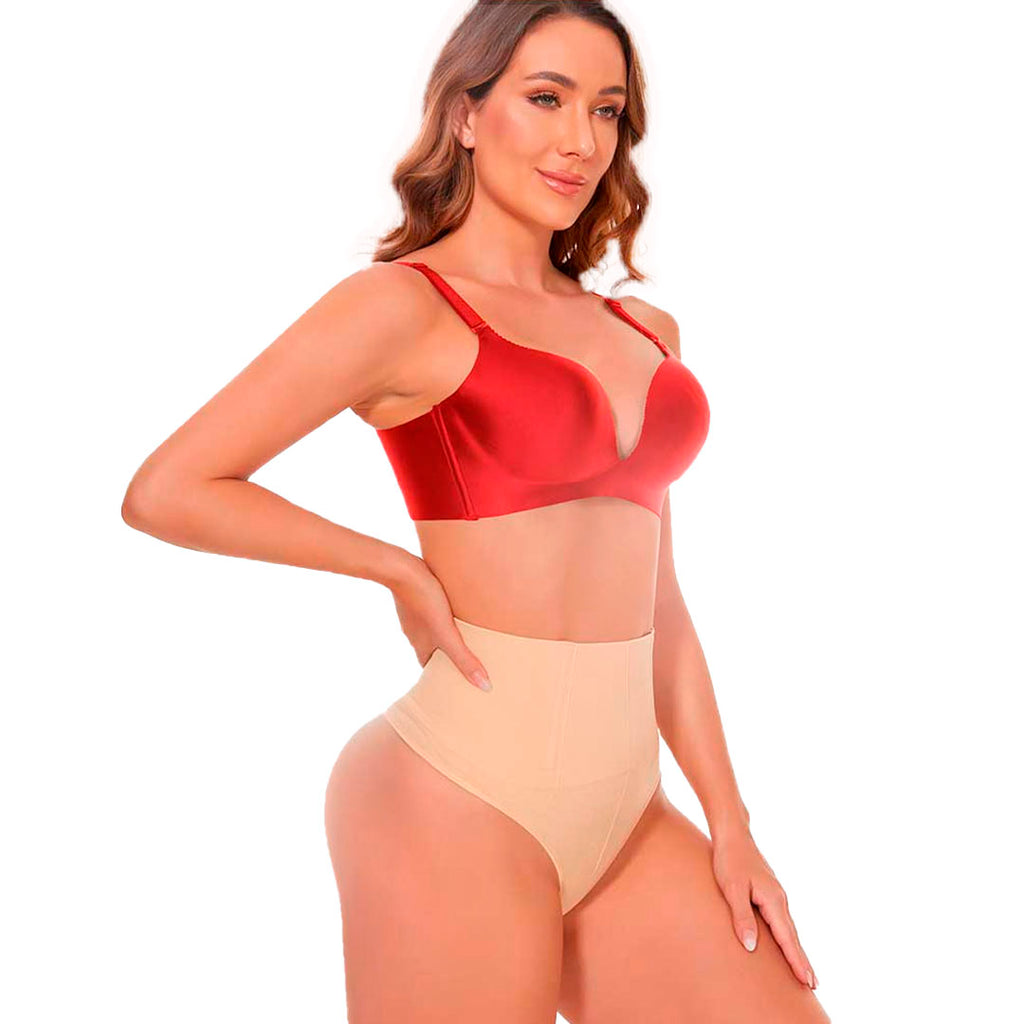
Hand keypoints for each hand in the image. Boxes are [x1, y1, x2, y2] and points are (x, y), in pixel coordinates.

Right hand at [388, 553, 491, 691]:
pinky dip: (442, 614)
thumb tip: (485, 687)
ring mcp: (414, 614)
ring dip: (446, 633)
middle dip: (448, 654)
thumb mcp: (448, 634)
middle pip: (433, 649)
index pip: (431, 668)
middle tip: (468, 657)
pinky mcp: (417, 596)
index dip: (444, 674)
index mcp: (420, 646)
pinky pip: (431, 610)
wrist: (402, 568)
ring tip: (467, 632)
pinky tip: (454, 607)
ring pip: (432, 629)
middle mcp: (414, 633)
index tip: (458, 679)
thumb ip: (464, 659)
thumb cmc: (424, 601)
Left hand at [711, 825, 817, 989]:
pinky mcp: (769, 892)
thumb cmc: (729, 860)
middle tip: (814, 985)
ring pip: (788, 928)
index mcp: (773, 900)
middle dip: (802, 960)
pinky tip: (786, 942)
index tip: (808, 981)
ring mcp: (776, 895)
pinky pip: (781, 920)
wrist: (733, 834)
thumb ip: (742, 917)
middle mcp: (779, 899)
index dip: (796, 960)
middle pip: (792, 935)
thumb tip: (751, 946)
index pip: (787, 937)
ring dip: (796, 949)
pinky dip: (787, 936)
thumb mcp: (732, 889)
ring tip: (802, 970)